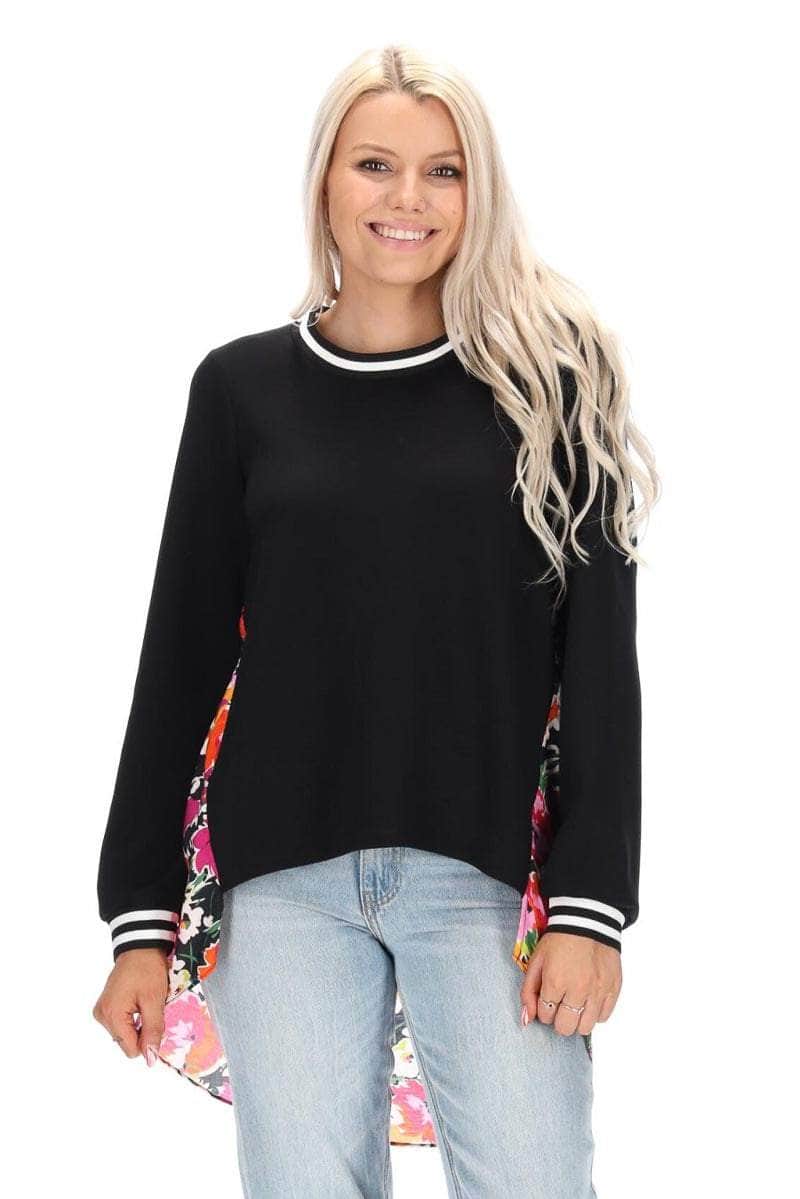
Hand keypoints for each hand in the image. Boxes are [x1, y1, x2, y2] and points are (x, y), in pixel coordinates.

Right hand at [93, 948, 170, 1064]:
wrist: (140, 947)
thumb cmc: (148, 969)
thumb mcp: (154, 1000)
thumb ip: (152, 1031)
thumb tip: (150, 1059)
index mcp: (112, 1016)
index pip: (131, 1049)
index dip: (148, 1040)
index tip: (157, 1021)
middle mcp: (102, 1016)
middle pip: (127, 1042)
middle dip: (143, 1030)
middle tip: (151, 1007)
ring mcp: (102, 1012)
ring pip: (125, 1034)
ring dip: (138, 1023)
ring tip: (144, 1003)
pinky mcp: (105, 1007)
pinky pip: (121, 1024)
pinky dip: (133, 1018)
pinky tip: (138, 1002)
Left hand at [520, 932, 621, 1037]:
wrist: (587, 922)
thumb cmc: (559, 940)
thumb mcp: (536, 961)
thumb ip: (528, 992)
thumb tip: (527, 1018)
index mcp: (556, 982)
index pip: (546, 1015)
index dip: (544, 1009)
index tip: (547, 999)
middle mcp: (578, 990)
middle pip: (565, 1027)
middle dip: (559, 1019)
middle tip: (560, 1005)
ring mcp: (598, 991)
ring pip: (585, 1027)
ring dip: (577, 1019)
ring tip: (575, 1004)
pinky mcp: (613, 989)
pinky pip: (603, 1017)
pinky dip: (595, 1013)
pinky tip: (589, 1000)